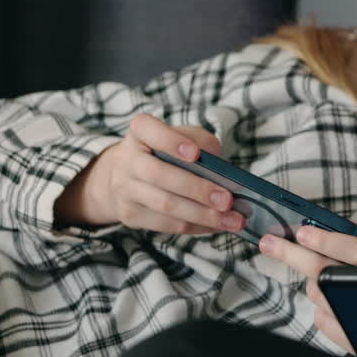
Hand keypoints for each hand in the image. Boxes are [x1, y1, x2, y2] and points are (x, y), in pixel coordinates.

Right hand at [55, 113, 244, 234]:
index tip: (195, 153)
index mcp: (140, 131)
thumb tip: (223, 174)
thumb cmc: (168, 152)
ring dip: (203, 215)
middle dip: (197, 189)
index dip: (171, 142)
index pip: (148, 130)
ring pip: (164, 205)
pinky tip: (217, 225)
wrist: (128, 175)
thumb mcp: (185, 137)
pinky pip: (166, 224)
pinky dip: (196, 226)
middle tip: (227, 200)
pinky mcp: (129, 215)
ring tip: (232, 220)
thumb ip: (202, 144)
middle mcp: (126, 159)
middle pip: (159, 175)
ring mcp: (124, 189)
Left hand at [258, 215, 356, 352]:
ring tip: (333, 277)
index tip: (303, 231)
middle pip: (324, 272)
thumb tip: (349, 221)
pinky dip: (322, 304)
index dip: (327, 240)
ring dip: (316, 280)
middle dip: (292, 255)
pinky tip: (336, 300)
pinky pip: (318, 316)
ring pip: (317, 292)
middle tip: (270, 243)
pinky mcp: (346, 340)